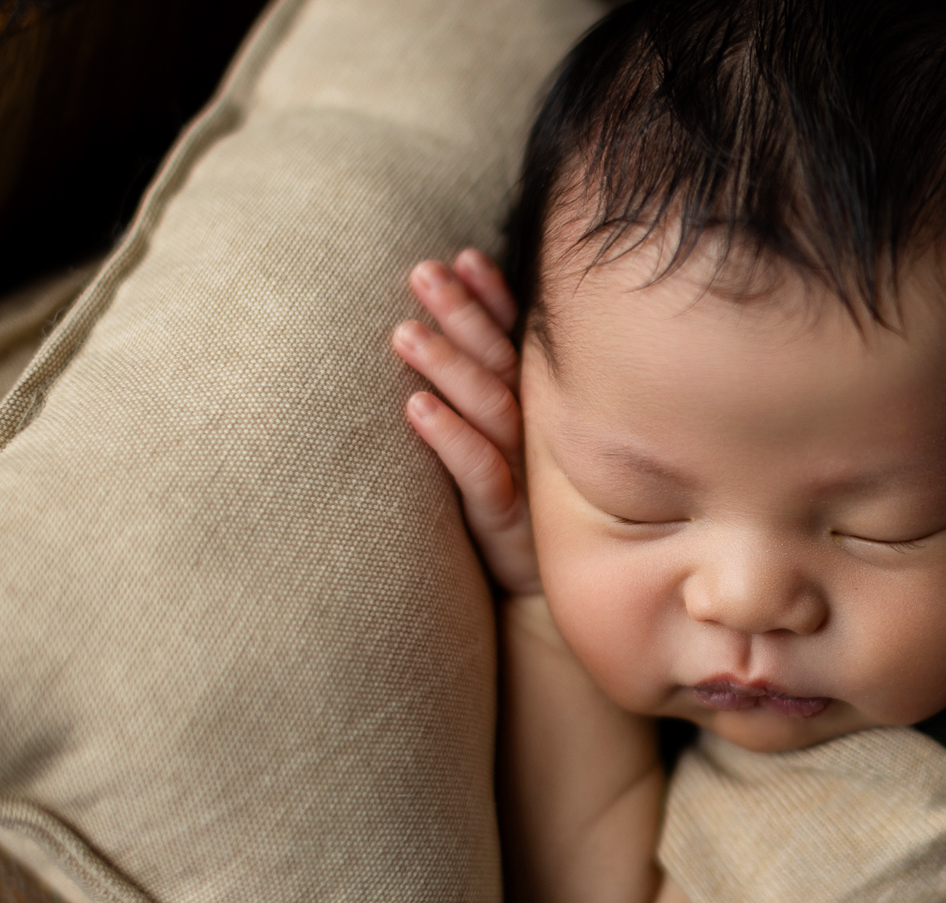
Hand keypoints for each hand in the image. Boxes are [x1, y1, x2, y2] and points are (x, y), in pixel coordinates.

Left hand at [392, 249, 540, 595]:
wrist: (542, 603)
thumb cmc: (518, 516)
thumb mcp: (510, 452)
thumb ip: (495, 397)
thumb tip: (453, 332)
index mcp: (535, 412)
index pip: (513, 343)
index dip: (491, 299)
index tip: (463, 256)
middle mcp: (534, 436)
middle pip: (499, 364)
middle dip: (462, 315)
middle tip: (422, 273)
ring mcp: (523, 475)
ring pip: (490, 409)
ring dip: (448, 366)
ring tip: (404, 332)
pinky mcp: (506, 520)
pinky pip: (479, 472)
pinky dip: (449, 438)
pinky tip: (415, 407)